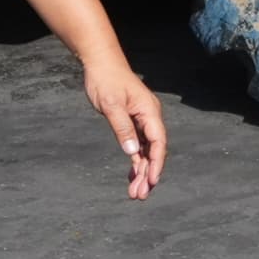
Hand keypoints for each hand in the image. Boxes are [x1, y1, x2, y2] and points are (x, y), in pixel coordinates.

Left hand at [81, 48, 166, 199]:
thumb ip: (122, 128)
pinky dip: (135, 162)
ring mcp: (141, 121)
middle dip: (147, 174)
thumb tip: (132, 152)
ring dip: (141, 172)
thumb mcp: (111, 104)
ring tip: (135, 192)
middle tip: (139, 195)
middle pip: (153, 151)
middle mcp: (149, 118)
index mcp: (149, 112)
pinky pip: (137, 146)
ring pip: (145, 151)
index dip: (156, 163)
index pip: (158, 142)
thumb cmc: (106, 80)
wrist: (101, 63)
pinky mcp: (132, 122)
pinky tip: (132, 176)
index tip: (151, 181)